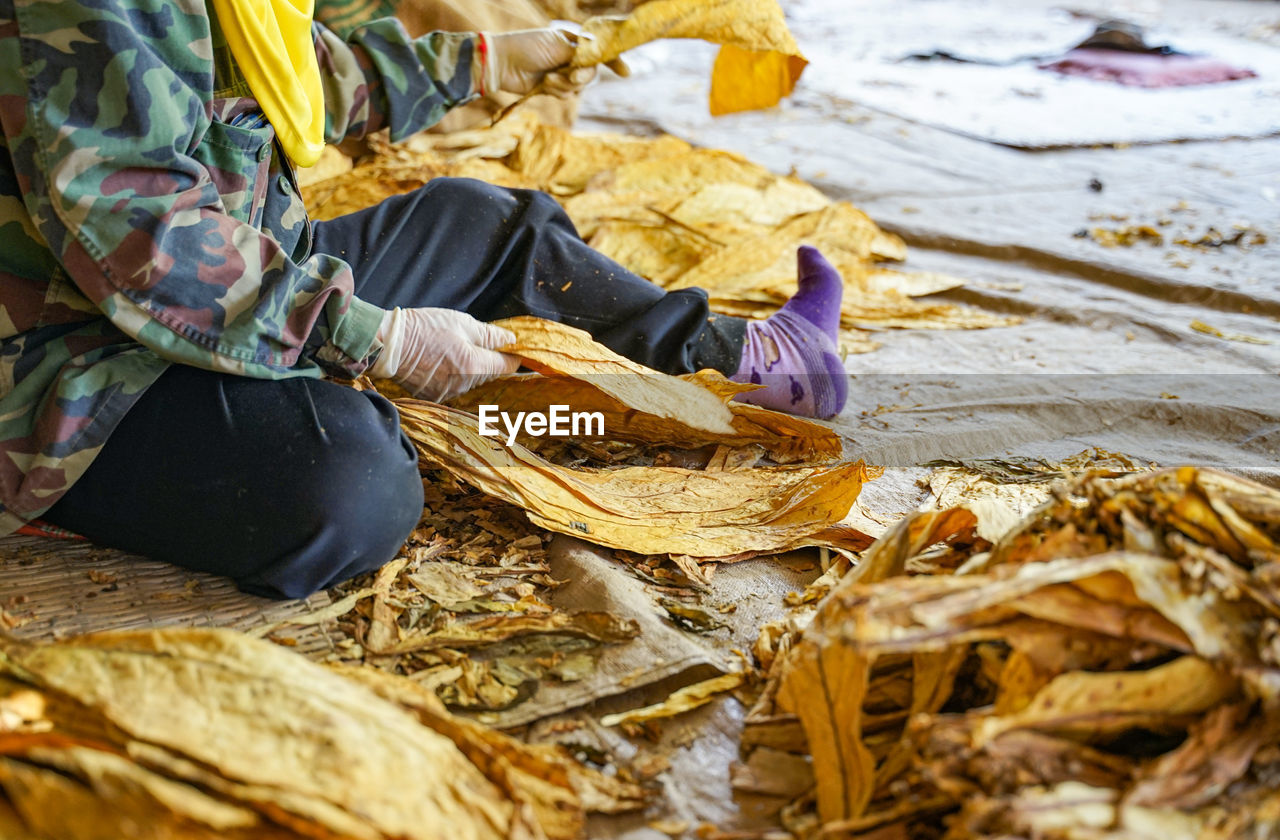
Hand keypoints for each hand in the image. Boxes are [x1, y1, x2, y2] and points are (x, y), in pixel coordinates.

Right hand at [369, 308, 518, 400]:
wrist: (389, 344)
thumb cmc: (425, 328)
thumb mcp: (462, 323)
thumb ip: (491, 335)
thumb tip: (512, 340)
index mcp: (474, 365)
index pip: (507, 366)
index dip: (514, 356)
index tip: (514, 348)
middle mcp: (464, 384)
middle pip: (490, 374)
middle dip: (490, 360)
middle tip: (477, 342)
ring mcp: (449, 393)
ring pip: (472, 381)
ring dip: (470, 368)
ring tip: (453, 350)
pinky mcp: (435, 397)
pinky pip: (454, 387)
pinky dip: (453, 376)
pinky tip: (441, 362)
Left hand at [482, 29, 628, 96]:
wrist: (504, 64)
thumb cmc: (529, 47)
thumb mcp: (558, 46)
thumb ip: (580, 55)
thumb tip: (597, 60)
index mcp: (573, 42)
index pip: (599, 51)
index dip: (613, 61)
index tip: (625, 73)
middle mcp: (570, 57)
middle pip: (591, 73)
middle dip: (581, 76)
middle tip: (571, 74)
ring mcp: (562, 73)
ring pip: (579, 87)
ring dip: (565, 85)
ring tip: (548, 79)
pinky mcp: (553, 88)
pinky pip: (567, 95)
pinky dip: (557, 91)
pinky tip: (544, 85)